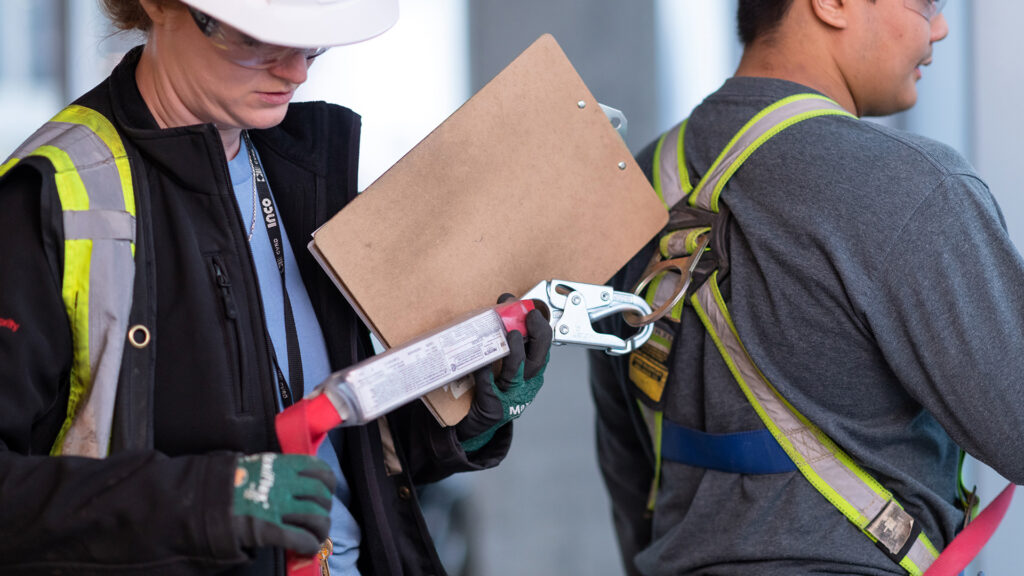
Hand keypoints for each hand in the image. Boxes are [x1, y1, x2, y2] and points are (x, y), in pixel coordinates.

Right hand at [230, 453, 334, 555]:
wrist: (198, 500)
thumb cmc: (224, 483)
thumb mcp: (253, 466)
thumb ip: (273, 470)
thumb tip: (288, 476)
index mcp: (281, 466)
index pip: (320, 472)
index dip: (328, 485)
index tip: (324, 493)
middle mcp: (284, 484)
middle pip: (322, 497)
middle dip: (324, 511)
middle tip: (316, 519)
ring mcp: (278, 507)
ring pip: (317, 519)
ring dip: (320, 531)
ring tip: (314, 537)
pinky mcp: (269, 530)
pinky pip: (301, 539)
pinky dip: (308, 546)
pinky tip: (306, 549)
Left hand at [456, 295, 552, 451]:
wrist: (473, 427)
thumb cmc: (487, 389)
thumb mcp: (500, 364)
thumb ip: (503, 339)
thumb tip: (501, 306)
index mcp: (530, 372)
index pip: (544, 348)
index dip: (540, 327)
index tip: (532, 310)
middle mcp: (525, 385)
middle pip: (538, 359)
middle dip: (537, 336)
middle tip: (529, 316)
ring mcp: (510, 398)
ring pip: (517, 372)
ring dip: (515, 352)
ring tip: (511, 335)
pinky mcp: (492, 409)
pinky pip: (489, 387)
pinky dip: (484, 373)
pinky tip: (480, 362)